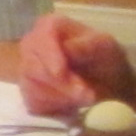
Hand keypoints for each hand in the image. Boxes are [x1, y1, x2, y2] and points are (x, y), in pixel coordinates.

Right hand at [15, 15, 135, 119]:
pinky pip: (34, 104)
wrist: (108, 85)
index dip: (49, 56)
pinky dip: (55, 109)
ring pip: (32, 88)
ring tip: (86, 100)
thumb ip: (88, 46)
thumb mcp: (106, 48)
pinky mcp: (29, 94)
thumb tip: (67, 49)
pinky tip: (73, 106)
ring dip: (61, 99)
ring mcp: (27, 71)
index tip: (60, 73)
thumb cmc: (106, 60)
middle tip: (87, 95)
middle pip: (32, 66)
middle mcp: (32, 46)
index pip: (41, 38)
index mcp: (49, 27)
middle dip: (60, 85)